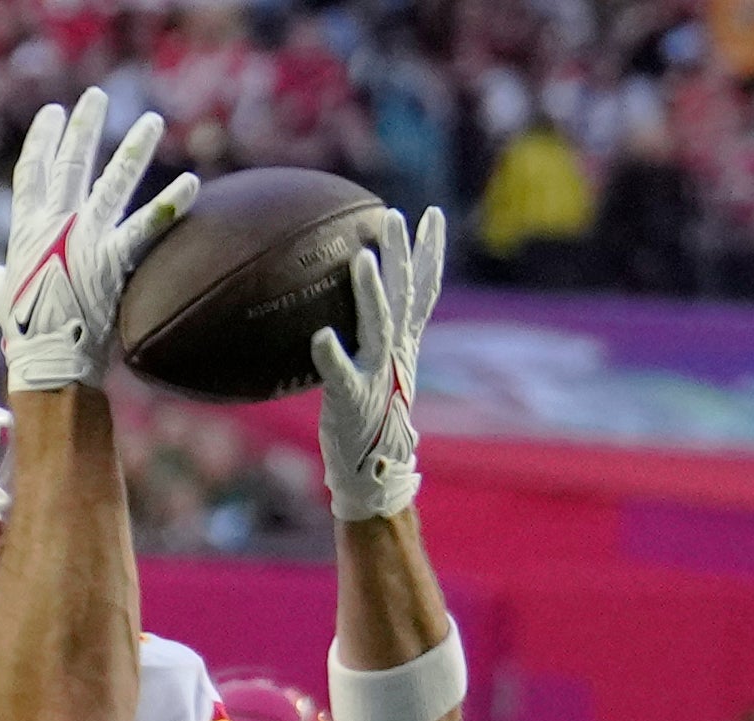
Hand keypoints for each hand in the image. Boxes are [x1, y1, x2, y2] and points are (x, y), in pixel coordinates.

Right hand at [0, 91, 195, 393]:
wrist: (48, 360)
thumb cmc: (23, 331)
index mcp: (28, 229)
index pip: (34, 172)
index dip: (44, 140)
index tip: (54, 112)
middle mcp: (57, 225)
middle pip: (72, 164)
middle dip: (84, 127)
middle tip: (96, 96)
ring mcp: (86, 239)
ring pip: (113, 182)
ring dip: (135, 149)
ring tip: (153, 121)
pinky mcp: (113, 260)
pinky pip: (147, 227)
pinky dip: (171, 205)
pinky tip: (192, 182)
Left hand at [310, 206, 443, 521]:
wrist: (373, 473)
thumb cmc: (367, 417)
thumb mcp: (373, 367)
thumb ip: (367, 333)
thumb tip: (345, 301)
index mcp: (404, 343)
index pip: (424, 289)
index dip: (431, 252)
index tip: (433, 214)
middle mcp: (396, 353)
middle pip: (405, 295)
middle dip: (403, 254)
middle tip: (394, 217)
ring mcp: (377, 374)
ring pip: (378, 325)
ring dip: (371, 292)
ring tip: (362, 258)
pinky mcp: (354, 399)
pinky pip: (342, 374)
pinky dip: (332, 356)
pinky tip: (320, 338)